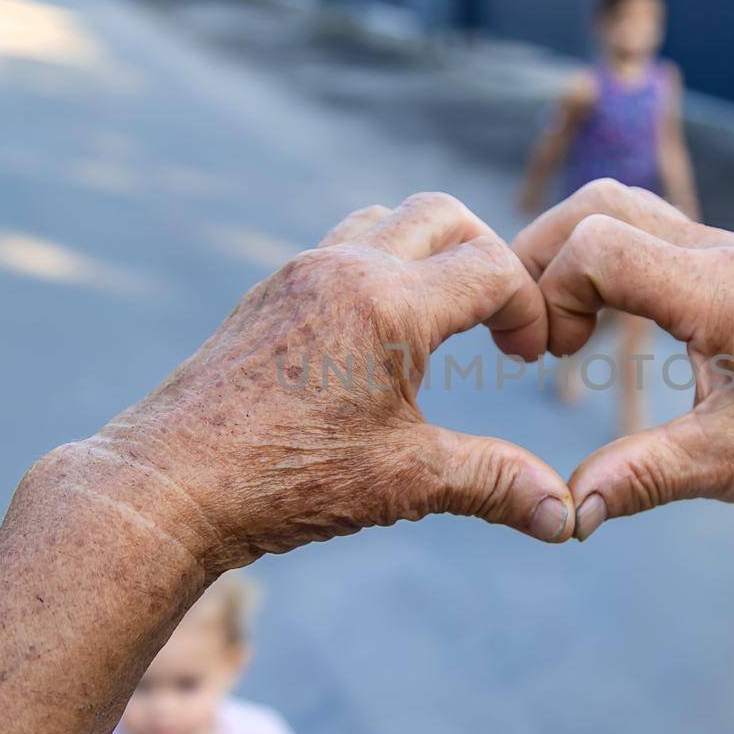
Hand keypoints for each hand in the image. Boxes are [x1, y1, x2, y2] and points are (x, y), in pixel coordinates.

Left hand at [63, 193, 575, 570]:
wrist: (167, 484)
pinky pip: (339, 248)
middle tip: (498, 321)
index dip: (529, 308)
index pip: (492, 268)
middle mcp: (345, 270)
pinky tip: (378, 340)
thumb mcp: (405, 483)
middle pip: (443, 215)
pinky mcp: (269, 294)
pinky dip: (379, 267)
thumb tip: (566, 518)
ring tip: (443, 320)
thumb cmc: (286, 482)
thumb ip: (494, 484)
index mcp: (389, 305)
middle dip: (488, 257)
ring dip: (429, 252)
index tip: (526, 358)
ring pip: (384, 219)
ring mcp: (300, 274)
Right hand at [511, 180, 733, 538]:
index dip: (551, 292)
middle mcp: (723, 253)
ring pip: (621, 206)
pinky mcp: (728, 265)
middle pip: (600, 203)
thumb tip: (570, 514)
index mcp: (722, 292)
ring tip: (557, 326)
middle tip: (530, 330)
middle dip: (543, 255)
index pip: (599, 246)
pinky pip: (645, 229)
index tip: (550, 355)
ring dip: (570, 252)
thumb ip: (646, 476)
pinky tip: (596, 323)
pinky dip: (600, 260)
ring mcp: (727, 251)